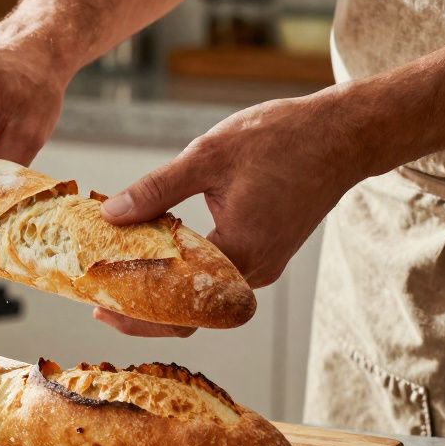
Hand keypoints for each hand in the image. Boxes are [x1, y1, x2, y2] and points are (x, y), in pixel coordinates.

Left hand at [94, 94, 367, 336]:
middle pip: (192, 312)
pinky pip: (220, 276)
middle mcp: (255, 270)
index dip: (136, 312)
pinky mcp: (267, 252)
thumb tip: (110, 214)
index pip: (180, 304)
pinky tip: (158, 255)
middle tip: (101, 302)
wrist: (344, 134)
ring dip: (166, 291)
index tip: (100, 307)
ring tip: (121, 279)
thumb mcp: (207, 155)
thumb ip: (156, 190)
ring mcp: (264, 264)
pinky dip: (188, 272)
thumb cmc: (282, 138)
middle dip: (145, 311)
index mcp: (240, 251)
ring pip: (206, 296)